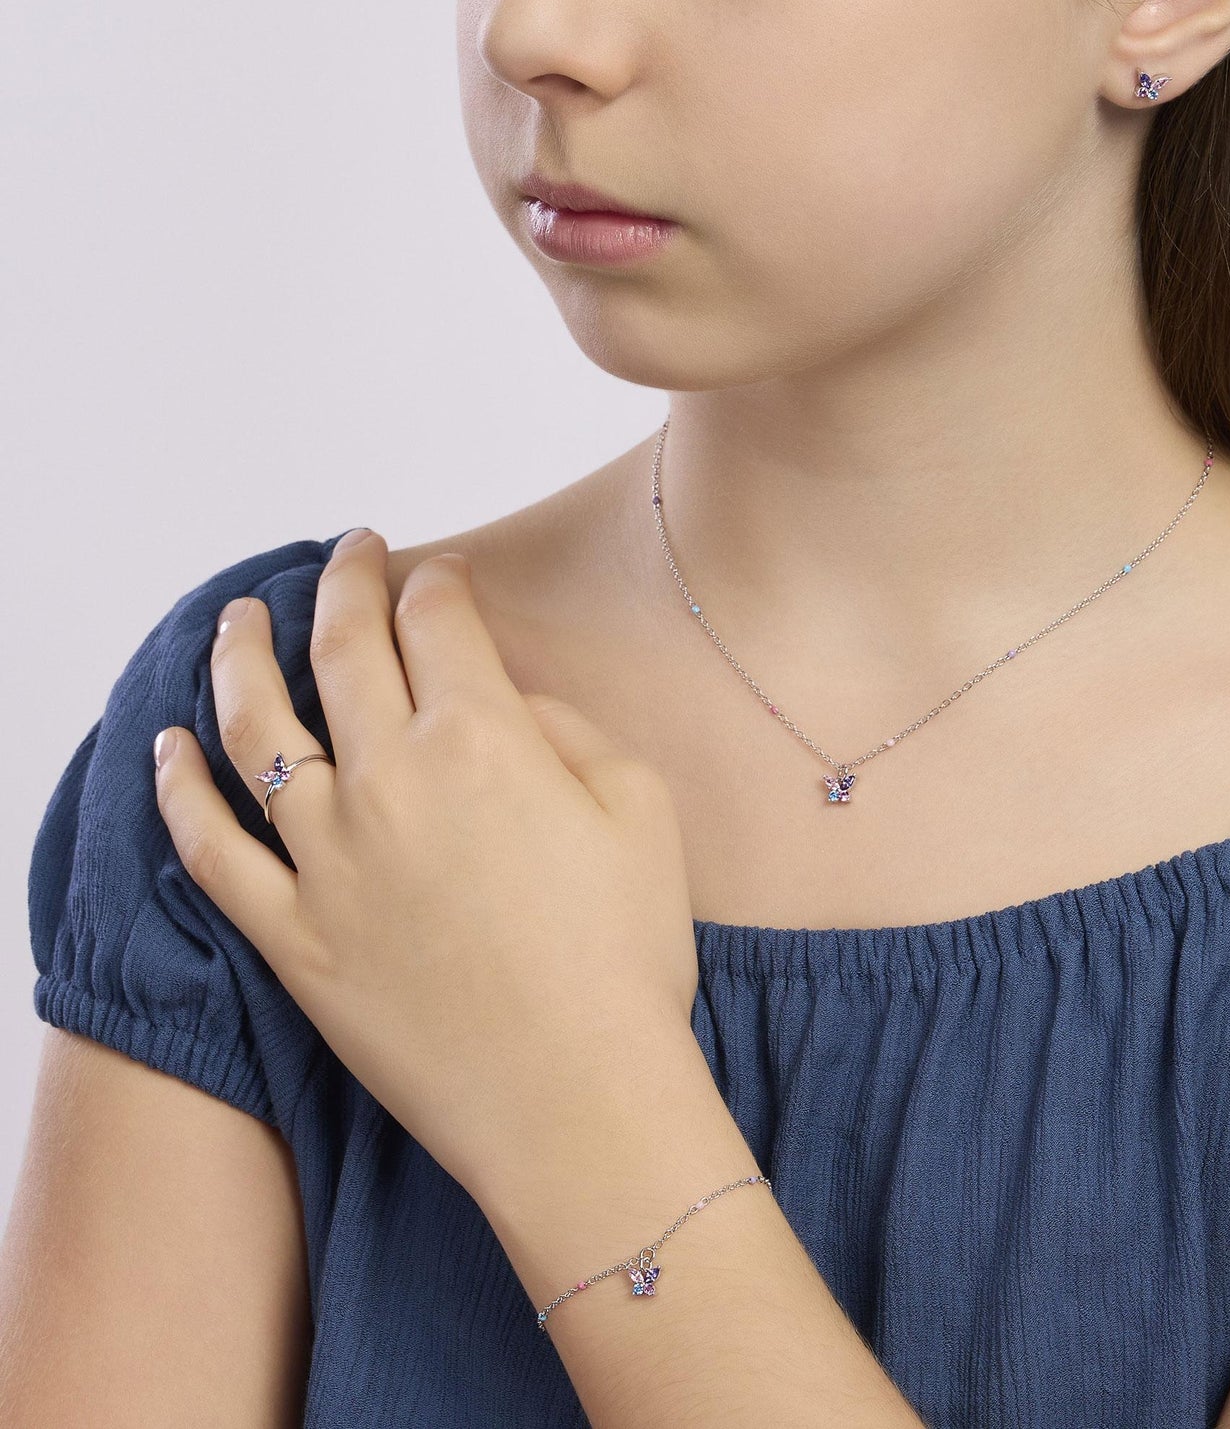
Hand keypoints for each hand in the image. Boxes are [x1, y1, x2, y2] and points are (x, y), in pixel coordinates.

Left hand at [151, 528, 702, 1202]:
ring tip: (237, 615)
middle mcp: (389, 780)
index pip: (439, 624)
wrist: (576, 1099)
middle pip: (344, 649)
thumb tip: (507, 702)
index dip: (439, 584)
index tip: (441, 575)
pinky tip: (166, 748)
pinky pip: (211, 849)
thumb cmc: (627, 956)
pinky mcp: (290, 935)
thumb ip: (568, 729)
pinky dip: (178, 791)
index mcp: (483, 739)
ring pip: (256, 728)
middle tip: (349, 552)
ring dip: (240, 655)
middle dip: (345, 583)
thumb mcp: (641, 808)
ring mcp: (326, 858)